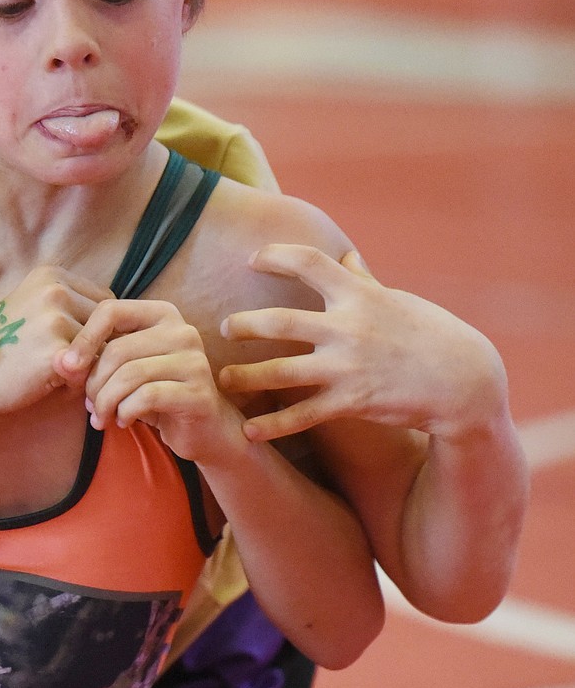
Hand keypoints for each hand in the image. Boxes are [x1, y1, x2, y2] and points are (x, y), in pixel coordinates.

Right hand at [0, 265, 112, 417]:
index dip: (98, 331)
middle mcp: (56, 289)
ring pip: (101, 350)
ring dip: (87, 369)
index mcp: (52, 275)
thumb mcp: (35, 311)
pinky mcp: (56, 350)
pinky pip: (90, 372)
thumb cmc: (4, 350)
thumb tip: (126, 326)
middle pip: (109, 326)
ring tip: (54, 376)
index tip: (75, 349)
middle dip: (96, 350)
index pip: (107, 303)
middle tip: (66, 368)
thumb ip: (74, 309)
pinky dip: (76, 385)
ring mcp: (56, 318)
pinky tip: (48, 386)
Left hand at [60, 298, 243, 463]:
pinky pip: (146, 397)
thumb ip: (98, 357)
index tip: (68, 367)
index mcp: (162, 314)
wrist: (202, 429)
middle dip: (94, 382)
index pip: (111, 310)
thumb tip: (62, 363)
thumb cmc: (157, 394)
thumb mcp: (125, 369)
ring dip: (106, 401)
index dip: (83, 338)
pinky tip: (124, 421)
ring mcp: (194, 360)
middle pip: (118, 349)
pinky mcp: (199, 392)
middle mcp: (183, 330)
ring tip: (101, 417)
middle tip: (88, 405)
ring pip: (130, 374)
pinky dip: (125, 412)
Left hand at [218, 246, 509, 441]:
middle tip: (223, 329)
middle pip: (279, 321)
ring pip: (281, 372)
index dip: (275, 256)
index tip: (253, 260)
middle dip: (243, 325)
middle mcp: (348, 328)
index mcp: (359, 295)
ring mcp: (348, 366)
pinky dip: (273, 425)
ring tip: (222, 380)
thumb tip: (348, 258)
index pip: (308, 262)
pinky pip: (303, 416)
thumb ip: (365, 281)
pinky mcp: (352, 402)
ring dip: (245, 378)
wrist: (465, 382)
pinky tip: (249, 432)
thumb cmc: (431, 335)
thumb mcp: (399, 301)